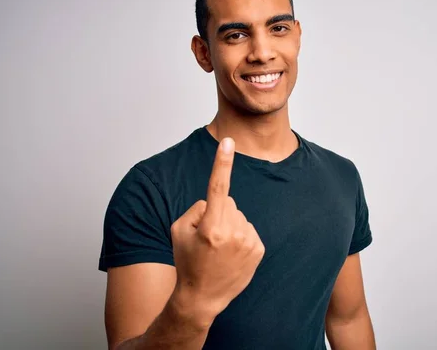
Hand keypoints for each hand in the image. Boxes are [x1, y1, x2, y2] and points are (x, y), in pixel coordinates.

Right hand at [170, 137, 264, 323]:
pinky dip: (240, 235)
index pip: (217, 187)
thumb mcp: (178, 231)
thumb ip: (196, 208)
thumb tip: (215, 199)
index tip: (227, 141)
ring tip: (220, 248)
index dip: (222, 162)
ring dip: (230, 224)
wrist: (203, 297)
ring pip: (239, 215)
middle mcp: (233, 233)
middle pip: (227, 202)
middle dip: (217, 212)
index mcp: (211, 227)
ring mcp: (249, 241)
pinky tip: (232, 253)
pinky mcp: (259, 249)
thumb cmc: (187, 261)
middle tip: (208, 238)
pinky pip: (248, 228)